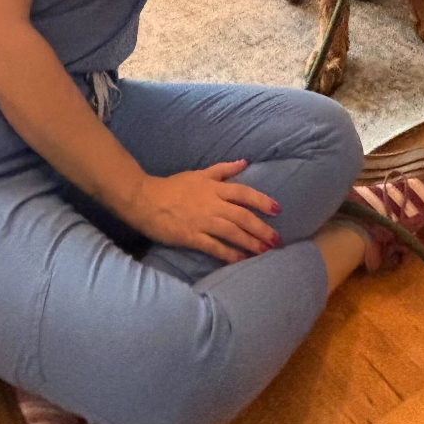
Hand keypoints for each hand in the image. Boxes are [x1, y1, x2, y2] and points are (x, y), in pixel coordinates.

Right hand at [128, 160, 282, 262]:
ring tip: (265, 251)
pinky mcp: (192, 237)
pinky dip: (230, 254)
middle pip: (242, 216)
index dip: (262, 201)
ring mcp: (203, 221)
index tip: (278, 210)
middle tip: (278, 240)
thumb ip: (223, 170)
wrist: (145, 200)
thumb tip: (245, 162)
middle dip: (262, 229)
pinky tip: (242, 261)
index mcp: (214, 188)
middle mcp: (212, 204)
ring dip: (251, 242)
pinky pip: (215, 247)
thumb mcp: (199, 173)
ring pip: (232, 232)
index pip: (244, 193)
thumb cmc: (173, 187)